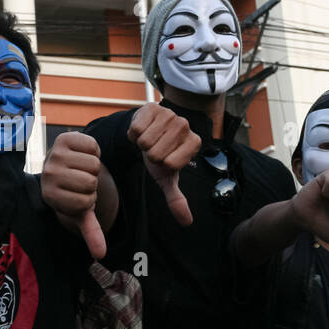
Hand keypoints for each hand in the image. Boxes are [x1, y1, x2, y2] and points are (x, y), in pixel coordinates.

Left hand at [42, 132, 107, 257]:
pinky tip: (83, 154)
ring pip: (94, 164)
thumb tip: (101, 255)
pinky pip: (93, 146)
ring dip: (93, 167)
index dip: (89, 199)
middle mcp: (47, 174)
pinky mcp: (64, 138)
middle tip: (81, 181)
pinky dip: (94, 151)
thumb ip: (90, 231)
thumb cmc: (73, 190)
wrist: (63, 165)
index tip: (79, 196)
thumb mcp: (81, 211)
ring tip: (81, 168)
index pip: (85, 202)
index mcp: (49, 195)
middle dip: (92, 183)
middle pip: (90, 181)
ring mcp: (54, 154)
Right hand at [127, 103, 199, 225]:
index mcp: (194, 143)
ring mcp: (170, 113)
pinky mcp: (153, 107)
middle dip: (150, 154)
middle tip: (154, 148)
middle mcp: (185, 125)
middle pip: (156, 153)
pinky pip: (136, 128)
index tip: (164, 158)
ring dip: (141, 143)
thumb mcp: (166, 177)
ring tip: (148, 138)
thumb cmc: (159, 155)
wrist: (145, 132)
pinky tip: (141, 130)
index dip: (161, 164)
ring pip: (146, 141)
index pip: (170, 164)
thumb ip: (176, 199)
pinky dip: (134, 133)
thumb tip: (187, 222)